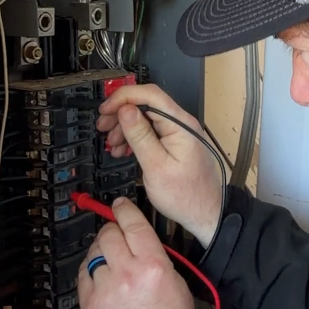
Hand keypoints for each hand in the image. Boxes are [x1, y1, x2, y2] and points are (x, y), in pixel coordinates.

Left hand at [77, 198, 198, 308]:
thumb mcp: (178, 285)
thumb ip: (157, 260)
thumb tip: (139, 243)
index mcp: (153, 266)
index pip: (133, 225)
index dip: (124, 210)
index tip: (120, 206)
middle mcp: (126, 274)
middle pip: (108, 235)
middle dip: (111, 231)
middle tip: (114, 234)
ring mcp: (104, 291)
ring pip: (93, 255)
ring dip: (101, 254)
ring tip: (110, 263)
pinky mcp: (89, 306)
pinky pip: (83, 277)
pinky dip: (90, 273)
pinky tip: (101, 280)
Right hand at [96, 83, 222, 247]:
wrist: (205, 214)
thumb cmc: (185, 196)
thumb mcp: (156, 166)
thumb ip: (140, 136)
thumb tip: (125, 109)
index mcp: (180, 125)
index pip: (149, 94)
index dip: (123, 97)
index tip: (105, 109)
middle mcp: (182, 124)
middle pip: (146, 104)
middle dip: (121, 113)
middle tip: (103, 127)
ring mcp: (179, 133)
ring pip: (146, 118)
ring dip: (125, 127)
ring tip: (112, 143)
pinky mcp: (175, 143)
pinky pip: (151, 132)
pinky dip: (134, 138)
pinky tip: (123, 149)